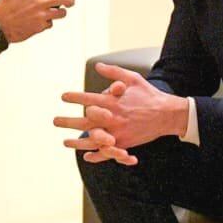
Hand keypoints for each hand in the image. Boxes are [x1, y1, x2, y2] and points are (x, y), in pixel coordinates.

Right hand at [0, 0, 82, 43]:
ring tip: (45, 13)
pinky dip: (46, 23)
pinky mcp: (40, 26)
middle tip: (68, 2)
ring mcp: (41, 14)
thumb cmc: (6, 8)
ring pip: (62, 12)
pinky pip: (51, 23)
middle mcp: (39, 1)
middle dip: (71, 1)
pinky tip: (35, 21)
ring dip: (57, 13)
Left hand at [54, 63, 188, 163]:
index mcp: (113, 102)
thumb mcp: (132, 79)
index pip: (88, 99)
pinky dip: (97, 156)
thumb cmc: (149, 94)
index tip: (63, 96)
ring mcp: (118, 132)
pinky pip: (108, 152)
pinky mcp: (125, 143)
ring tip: (65, 141)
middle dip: (68, 121)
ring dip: (77, 141)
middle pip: (85, 121)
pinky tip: (86, 157)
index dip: (74, 97)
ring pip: (93, 139)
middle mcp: (113, 118)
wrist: (167, 114)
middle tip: (55, 121)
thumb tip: (97, 66)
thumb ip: (114, 73)